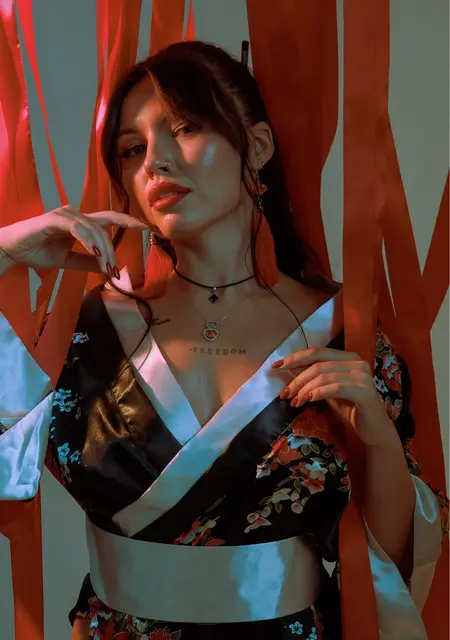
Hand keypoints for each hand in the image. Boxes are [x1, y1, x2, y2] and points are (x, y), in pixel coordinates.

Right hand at [0, 205, 148, 275]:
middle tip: (113, 271)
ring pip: (94, 230)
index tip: (146, 227)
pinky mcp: (55, 219)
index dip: (128, 221)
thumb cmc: (36, 252)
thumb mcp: (67, 261)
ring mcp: (65, 214)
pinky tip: (95, 254)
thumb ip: (87, 262)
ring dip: (103, 251)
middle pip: (104, 227)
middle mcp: (74, 214)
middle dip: (112, 250)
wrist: (11, 251)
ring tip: (105, 268)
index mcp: (80, 222)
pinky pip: (79, 229)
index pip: (109, 218)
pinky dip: (89, 242)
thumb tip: (107, 267)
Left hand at [273, 347, 398, 447]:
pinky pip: (335, 388)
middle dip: (297, 379)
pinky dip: (318, 393)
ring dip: (304, 390)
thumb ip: (313, 378)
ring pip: (324, 376)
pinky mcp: (365, 390)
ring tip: (295, 402)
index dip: (295, 357)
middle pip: (318, 364)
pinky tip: (308, 400)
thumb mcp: (326, 391)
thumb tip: (289, 368)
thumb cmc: (349, 409)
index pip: (317, 352)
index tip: (276, 366)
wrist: (372, 430)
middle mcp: (356, 361)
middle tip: (284, 394)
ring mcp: (362, 375)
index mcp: (347, 357)